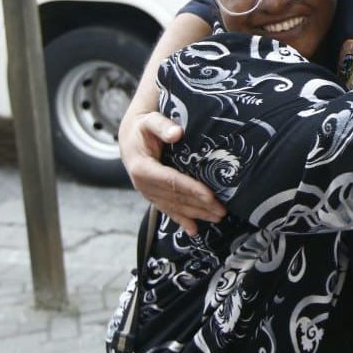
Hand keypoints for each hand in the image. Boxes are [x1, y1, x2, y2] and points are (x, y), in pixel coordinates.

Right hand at [119, 111, 225, 234]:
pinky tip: (194, 231)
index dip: (191, 189)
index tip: (210, 196)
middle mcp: (143, 184)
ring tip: (217, 218)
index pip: (171, 181)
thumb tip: (176, 133)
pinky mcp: (153, 196)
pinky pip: (168, 210)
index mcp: (142, 168)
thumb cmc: (143, 127)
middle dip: (200, 205)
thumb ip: (162, 126)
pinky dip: (181, 220)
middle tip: (222, 211)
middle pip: (175, 197)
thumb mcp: (150, 121)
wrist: (130, 137)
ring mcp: (148, 193)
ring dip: (196, 214)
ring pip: (174, 206)